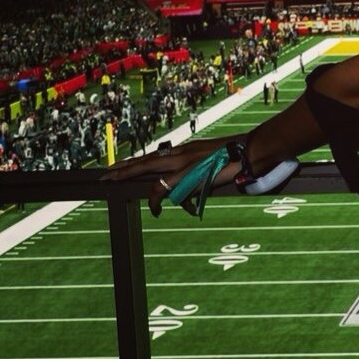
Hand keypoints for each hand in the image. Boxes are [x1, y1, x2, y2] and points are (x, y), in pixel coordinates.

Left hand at [103, 138, 239, 217]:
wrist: (253, 151)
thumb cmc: (239, 157)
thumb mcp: (215, 162)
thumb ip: (201, 172)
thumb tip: (193, 190)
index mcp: (188, 150)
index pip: (157, 156)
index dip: (139, 161)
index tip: (125, 165)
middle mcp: (182, 153)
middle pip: (145, 160)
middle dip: (123, 167)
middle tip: (105, 174)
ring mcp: (184, 162)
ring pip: (147, 169)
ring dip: (127, 175)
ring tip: (112, 181)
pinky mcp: (188, 174)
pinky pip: (164, 188)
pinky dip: (157, 200)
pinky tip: (155, 209)